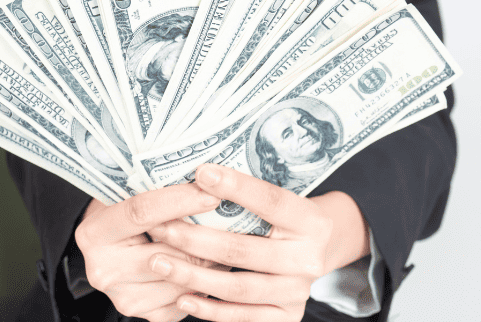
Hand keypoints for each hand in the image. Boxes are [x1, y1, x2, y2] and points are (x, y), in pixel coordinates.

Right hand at [75, 186, 228, 321]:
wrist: (111, 241)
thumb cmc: (124, 206)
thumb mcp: (129, 189)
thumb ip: (156, 186)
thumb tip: (206, 178)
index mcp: (94, 233)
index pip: (142, 212)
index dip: (180, 201)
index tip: (211, 193)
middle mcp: (104, 270)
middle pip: (167, 253)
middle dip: (203, 236)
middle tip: (231, 216)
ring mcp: (124, 297)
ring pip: (181, 279)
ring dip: (210, 260)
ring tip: (227, 237)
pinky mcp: (146, 314)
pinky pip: (187, 298)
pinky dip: (206, 280)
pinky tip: (215, 260)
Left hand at [148, 163, 369, 321]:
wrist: (320, 250)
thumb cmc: (287, 218)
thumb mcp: (282, 200)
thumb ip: (249, 193)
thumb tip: (200, 175)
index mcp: (309, 220)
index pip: (270, 200)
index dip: (236, 187)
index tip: (200, 173)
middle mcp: (308, 258)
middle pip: (244, 249)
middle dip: (196, 239)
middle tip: (162, 228)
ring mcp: (297, 292)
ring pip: (237, 286)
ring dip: (193, 275)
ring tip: (160, 261)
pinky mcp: (286, 317)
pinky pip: (241, 316)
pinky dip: (209, 309)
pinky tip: (182, 296)